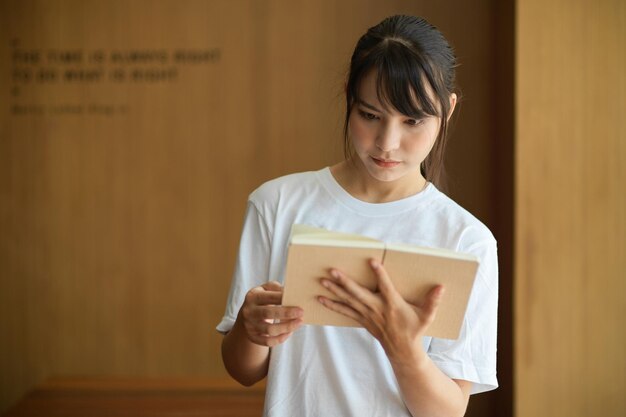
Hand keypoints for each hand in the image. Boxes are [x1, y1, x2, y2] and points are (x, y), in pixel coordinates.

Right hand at [239, 281, 302, 346]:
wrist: (248, 314)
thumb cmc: (263, 298)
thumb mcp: (266, 289)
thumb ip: (277, 288)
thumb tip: (292, 293)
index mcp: (252, 296)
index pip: (268, 297)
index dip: (283, 298)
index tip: (297, 300)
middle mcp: (249, 311)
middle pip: (268, 313)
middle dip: (286, 313)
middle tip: (301, 312)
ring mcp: (249, 325)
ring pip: (269, 330)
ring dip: (287, 327)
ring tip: (299, 322)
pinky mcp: (252, 337)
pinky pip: (267, 342)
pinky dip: (280, 339)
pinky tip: (289, 332)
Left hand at [317, 259, 443, 364]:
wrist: (403, 351)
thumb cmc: (415, 330)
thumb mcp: (427, 316)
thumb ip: (433, 301)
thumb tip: (441, 287)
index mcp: (393, 305)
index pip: (385, 286)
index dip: (379, 274)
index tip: (372, 261)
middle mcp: (377, 309)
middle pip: (358, 293)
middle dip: (344, 282)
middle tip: (332, 271)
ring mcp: (367, 315)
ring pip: (348, 301)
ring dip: (334, 291)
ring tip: (322, 281)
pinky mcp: (362, 320)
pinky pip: (345, 311)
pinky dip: (332, 305)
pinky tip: (321, 298)